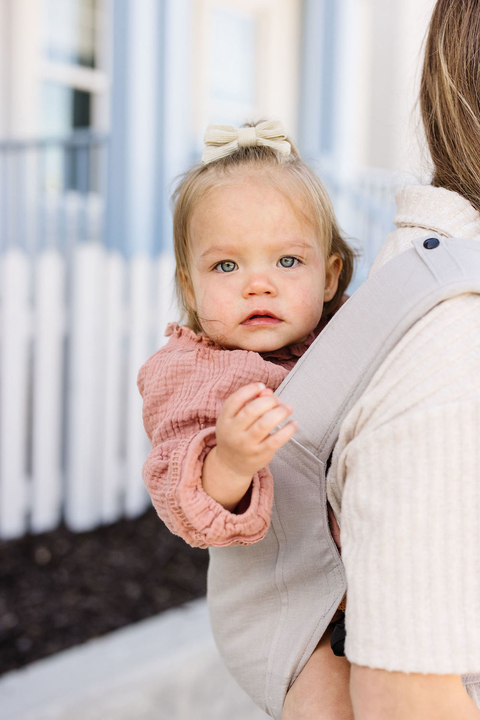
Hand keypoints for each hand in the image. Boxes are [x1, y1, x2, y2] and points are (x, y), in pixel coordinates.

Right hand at [202, 382, 296, 509]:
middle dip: (269, 401)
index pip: (235, 400)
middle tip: (279, 400)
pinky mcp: (260, 454)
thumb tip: (268, 391)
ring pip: (264, 424)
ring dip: (280, 412)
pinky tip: (293, 423)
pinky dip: (287, 430)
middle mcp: (233, 432)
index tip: (263, 386)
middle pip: (251, 411)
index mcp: (225, 419)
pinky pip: (276, 440)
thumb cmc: (236, 435)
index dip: (250, 389)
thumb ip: (250, 402)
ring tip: (288, 408)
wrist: (231, 465)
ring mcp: (246, 445)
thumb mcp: (236, 418)